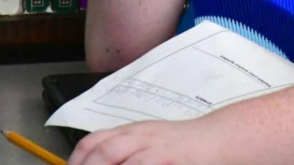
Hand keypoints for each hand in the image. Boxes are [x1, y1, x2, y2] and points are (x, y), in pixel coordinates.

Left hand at [67, 119, 210, 164]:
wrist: (217, 138)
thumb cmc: (181, 146)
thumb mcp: (147, 141)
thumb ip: (122, 152)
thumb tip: (90, 163)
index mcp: (130, 132)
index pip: (92, 142)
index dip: (76, 162)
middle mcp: (140, 138)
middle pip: (104, 150)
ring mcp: (157, 150)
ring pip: (124, 158)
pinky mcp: (173, 160)